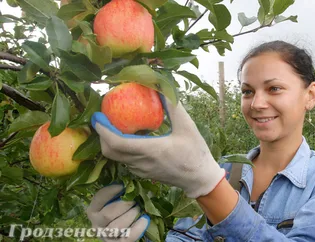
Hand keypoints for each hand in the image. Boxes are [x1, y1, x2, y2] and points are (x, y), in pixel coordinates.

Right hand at [86, 184, 149, 241]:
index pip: (99, 199)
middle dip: (124, 205)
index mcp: (93, 211)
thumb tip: (128, 183)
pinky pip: (129, 236)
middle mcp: (96, 225)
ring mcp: (106, 236)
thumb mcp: (111, 203)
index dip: (111, 191)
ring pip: (118, 226)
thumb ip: (116, 195)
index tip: (123, 186)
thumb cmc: (117, 212)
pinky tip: (144, 218)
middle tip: (134, 200)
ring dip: (131, 215)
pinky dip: (138, 227)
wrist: (118, 233)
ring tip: (138, 208)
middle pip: (108, 214)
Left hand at [91, 97, 225, 197]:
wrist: (199, 179)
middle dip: (101, 135)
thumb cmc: (195, 153)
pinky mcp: (143, 174)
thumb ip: (173, 107)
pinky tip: (127, 137)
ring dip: (109, 142)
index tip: (98, 116)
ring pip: (116, 158)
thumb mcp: (187, 126)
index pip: (117, 143)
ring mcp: (141, 170)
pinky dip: (120, 149)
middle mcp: (141, 162)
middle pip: (110, 151)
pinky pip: (125, 161)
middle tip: (101, 118)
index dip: (103, 130)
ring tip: (111, 125)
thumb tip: (161, 87)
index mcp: (150, 150)